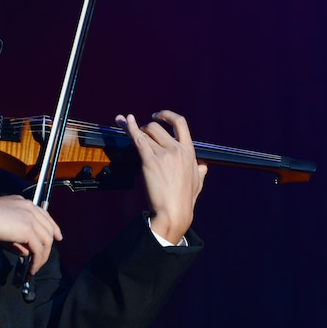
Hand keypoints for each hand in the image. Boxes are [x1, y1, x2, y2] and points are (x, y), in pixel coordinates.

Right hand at [0, 195, 62, 275]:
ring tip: (35, 267)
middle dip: (49, 245)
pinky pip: (39, 249)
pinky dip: (37, 261)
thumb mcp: (3, 225)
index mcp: (23, 203)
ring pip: (46, 240)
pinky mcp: (28, 229)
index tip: (56, 237)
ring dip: (42, 256)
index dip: (52, 227)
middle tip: (44, 258)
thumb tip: (27, 251)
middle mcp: (29, 208)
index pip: (44, 215)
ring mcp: (30, 218)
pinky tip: (32, 268)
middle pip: (48, 228)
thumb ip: (17, 235)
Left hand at [116, 110, 206, 242]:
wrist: (174, 212)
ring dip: (136, 133)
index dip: (167, 115)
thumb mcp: (198, 182)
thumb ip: (200, 171)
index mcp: (189, 151)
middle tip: (139, 135)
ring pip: (145, 134)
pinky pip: (137, 140)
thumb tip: (203, 166)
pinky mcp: (150, 161)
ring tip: (128, 133)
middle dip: (145, 128)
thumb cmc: (185, 200)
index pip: (180, 123)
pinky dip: (128, 128)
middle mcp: (177, 149)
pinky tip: (123, 121)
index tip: (158, 115)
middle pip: (156, 127)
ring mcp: (163, 154)